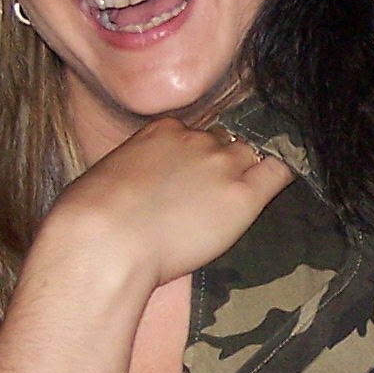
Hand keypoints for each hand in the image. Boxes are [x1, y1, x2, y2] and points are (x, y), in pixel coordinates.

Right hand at [44, 117, 291, 289]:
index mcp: (162, 131)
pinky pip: (278, 174)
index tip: (190, 182)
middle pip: (225, 145)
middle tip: (211, 201)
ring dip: (248, 175)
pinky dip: (283, 175)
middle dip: (221, 167)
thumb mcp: (108, 179)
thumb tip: (138, 189)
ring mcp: (222, 165)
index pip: (194, 136)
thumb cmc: (89, 219)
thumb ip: (135, 173)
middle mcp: (197, 139)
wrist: (103, 241)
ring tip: (238, 202)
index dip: (196, 160)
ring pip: (251, 157)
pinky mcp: (241, 197)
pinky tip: (283, 185)